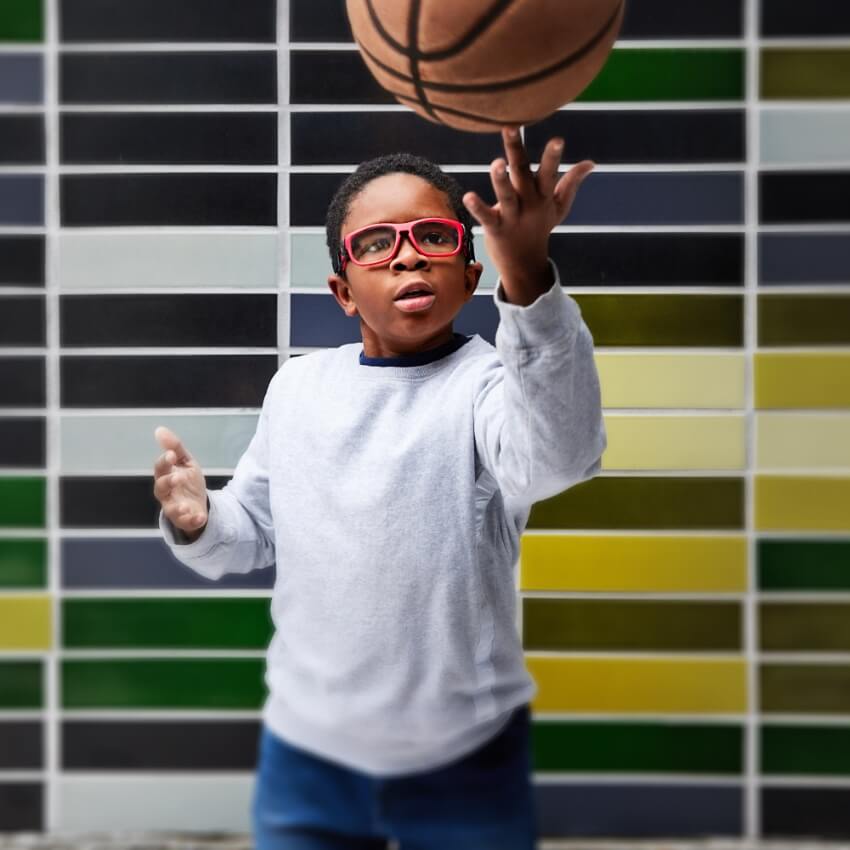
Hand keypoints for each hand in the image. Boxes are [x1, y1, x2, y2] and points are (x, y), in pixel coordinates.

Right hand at [153, 426, 207, 539]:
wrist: (199, 503)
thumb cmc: (187, 481)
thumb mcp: (185, 462)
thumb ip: (175, 448)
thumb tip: (160, 429)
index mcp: (166, 476)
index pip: (160, 468)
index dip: (164, 462)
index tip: (172, 455)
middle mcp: (166, 493)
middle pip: (161, 489)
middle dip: (168, 483)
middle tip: (178, 477)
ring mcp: (175, 508)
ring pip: (171, 509)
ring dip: (178, 507)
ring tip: (186, 505)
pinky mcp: (185, 520)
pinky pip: (187, 522)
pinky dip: (193, 521)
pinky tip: (200, 517)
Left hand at [462, 126, 593, 305]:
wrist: (524, 264)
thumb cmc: (540, 228)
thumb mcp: (559, 207)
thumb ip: (572, 183)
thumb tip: (590, 162)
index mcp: (543, 196)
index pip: (549, 173)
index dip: (553, 157)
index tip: (557, 140)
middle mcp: (529, 204)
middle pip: (522, 174)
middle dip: (517, 151)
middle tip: (510, 127)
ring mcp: (512, 217)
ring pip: (507, 196)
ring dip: (501, 180)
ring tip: (497, 163)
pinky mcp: (496, 229)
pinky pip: (486, 217)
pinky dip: (478, 208)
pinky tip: (468, 196)